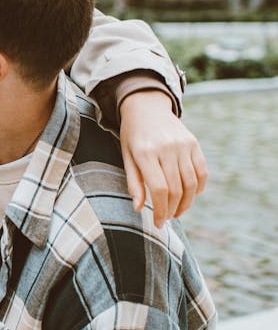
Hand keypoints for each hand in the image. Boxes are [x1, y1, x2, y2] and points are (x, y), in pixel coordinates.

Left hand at [119, 90, 207, 226]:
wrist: (146, 106)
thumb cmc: (133, 135)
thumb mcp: (127, 156)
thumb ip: (134, 182)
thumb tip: (139, 208)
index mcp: (145, 152)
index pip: (159, 190)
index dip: (160, 210)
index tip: (158, 223)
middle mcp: (166, 148)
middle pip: (176, 189)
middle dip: (172, 210)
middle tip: (167, 218)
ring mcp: (183, 145)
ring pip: (191, 183)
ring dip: (186, 203)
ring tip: (178, 211)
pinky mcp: (194, 143)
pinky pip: (202, 171)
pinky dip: (199, 187)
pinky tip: (191, 196)